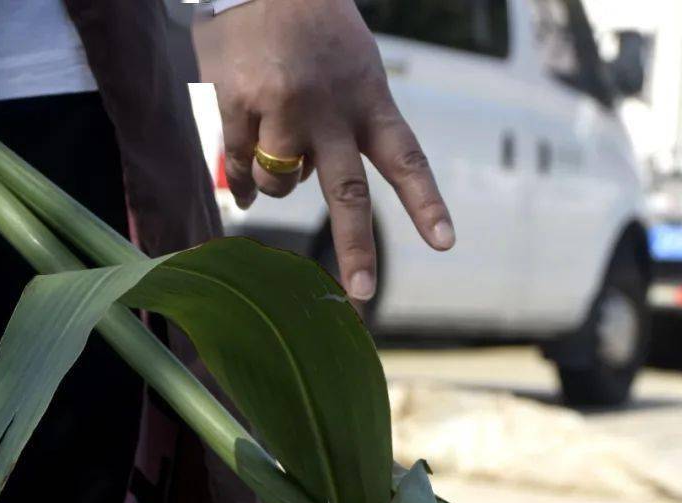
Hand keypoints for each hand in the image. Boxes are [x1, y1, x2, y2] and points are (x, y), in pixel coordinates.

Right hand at [192, 0, 454, 300]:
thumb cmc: (316, 30)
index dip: (425, 204)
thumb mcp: (356, 68)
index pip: (406, 159)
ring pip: (281, 184)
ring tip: (276, 141)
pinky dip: (242, 178)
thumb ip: (350, 127)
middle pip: (347, 192)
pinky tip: (243, 178)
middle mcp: (328, 109)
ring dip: (277, 180)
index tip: (444, 243)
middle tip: (362, 292)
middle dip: (356, 248)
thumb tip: (309, 185)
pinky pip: (239, 166)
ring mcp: (281, 108)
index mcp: (368, 99)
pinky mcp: (237, 104)